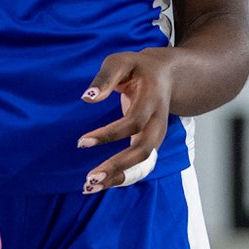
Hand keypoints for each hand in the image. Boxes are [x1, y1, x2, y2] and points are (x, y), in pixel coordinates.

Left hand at [77, 47, 177, 192]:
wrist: (167, 76)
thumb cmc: (138, 68)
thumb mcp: (121, 62)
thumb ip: (105, 78)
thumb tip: (88, 98)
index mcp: (152, 99)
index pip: (133, 122)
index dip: (109, 135)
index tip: (81, 142)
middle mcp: (158, 122)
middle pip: (144, 150)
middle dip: (118, 167)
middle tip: (90, 178)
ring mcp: (157, 136)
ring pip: (144, 164)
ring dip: (120, 179)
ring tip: (90, 187)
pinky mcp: (152, 144)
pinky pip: (141, 167)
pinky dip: (123, 178)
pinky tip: (101, 184)